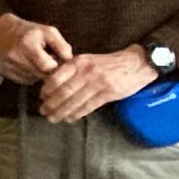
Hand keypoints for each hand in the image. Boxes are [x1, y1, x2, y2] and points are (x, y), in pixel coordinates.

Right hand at [0, 13, 72, 86]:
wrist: (4, 31)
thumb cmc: (31, 31)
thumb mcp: (49, 32)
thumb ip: (62, 46)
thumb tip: (70, 63)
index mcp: (27, 44)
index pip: (47, 66)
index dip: (55, 65)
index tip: (56, 59)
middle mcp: (15, 56)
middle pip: (40, 74)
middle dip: (48, 70)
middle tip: (48, 60)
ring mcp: (8, 65)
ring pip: (33, 79)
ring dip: (39, 73)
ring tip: (37, 61)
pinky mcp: (4, 71)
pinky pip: (24, 80)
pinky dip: (29, 75)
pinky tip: (28, 65)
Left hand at [37, 45, 154, 124]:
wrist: (136, 63)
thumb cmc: (108, 63)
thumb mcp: (88, 60)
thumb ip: (72, 70)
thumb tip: (51, 83)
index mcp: (79, 62)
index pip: (57, 78)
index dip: (46, 90)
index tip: (41, 98)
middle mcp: (87, 72)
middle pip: (64, 92)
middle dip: (51, 104)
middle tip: (43, 111)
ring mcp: (98, 83)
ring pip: (75, 101)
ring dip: (61, 112)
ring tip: (53, 118)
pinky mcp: (108, 94)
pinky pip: (88, 106)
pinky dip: (77, 114)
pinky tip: (69, 118)